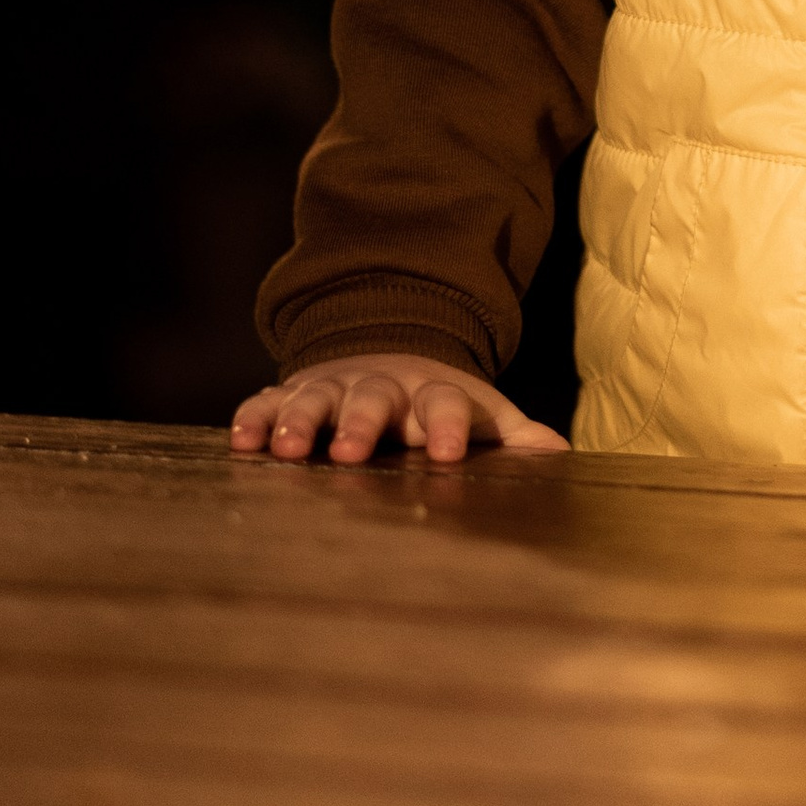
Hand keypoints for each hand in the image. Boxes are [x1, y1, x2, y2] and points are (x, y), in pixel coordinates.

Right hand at [231, 354, 567, 466]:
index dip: (446, 425)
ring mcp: (333, 387)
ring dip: (301, 422)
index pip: (444, 403)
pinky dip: (255, 418)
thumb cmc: (436, 403)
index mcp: (431, 392)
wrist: (386, 347)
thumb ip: (514, 436)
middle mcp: (380, 386)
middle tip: (351, 453)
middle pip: (373, 399)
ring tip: (289, 450)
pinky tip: (244, 442)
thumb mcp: (481, 413)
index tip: (445, 453)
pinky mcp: (292, 393)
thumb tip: (561, 458)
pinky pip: (267, 401)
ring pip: (315, 398)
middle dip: (362, 424)